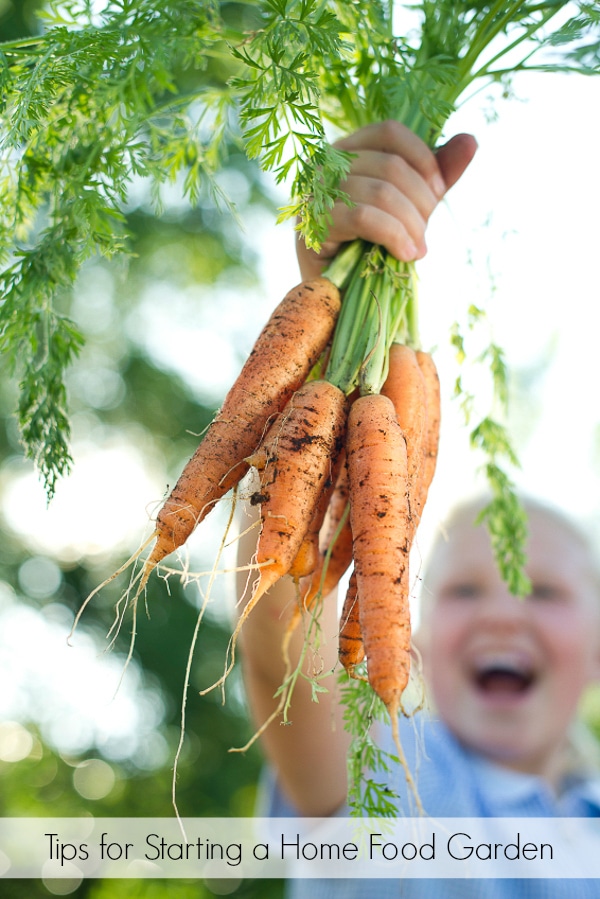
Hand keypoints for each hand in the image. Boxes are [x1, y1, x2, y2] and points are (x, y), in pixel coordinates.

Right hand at [296, 120, 477, 280]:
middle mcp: (325, 166)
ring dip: (411, 224)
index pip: (389, 132)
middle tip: (424, 234)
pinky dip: (394, 236)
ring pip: (381, 192)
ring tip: (417, 250)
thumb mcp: (409, 207)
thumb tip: (470, 140)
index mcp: (346, 153)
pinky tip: (405, 254)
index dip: (423, 158)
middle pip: (390, 165)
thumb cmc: (372, 247)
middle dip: (421, 202)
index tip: (439, 191)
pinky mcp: (315, 227)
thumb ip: (435, 175)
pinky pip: (364, 218)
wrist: (342, 294)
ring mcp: (315, 196)